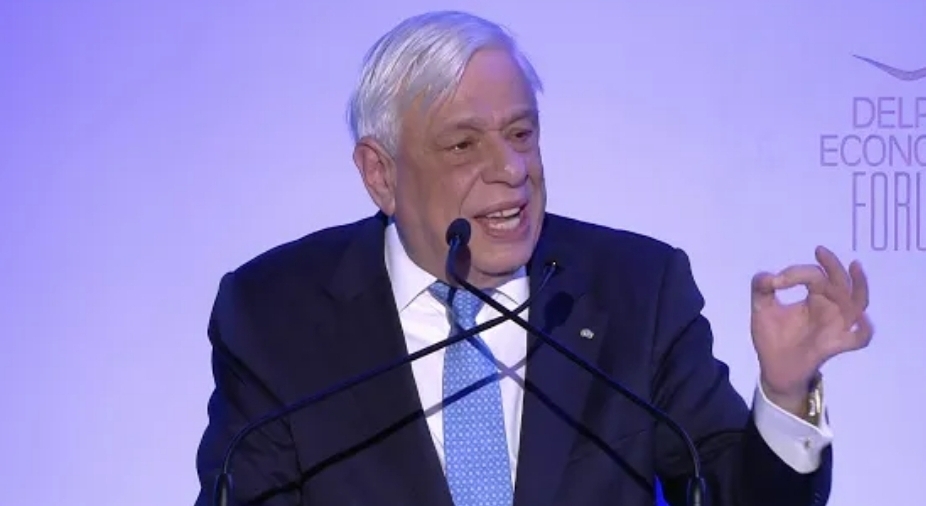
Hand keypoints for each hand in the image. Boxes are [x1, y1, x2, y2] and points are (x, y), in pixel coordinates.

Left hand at [750, 246, 872, 413]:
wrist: (772, 367)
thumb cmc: (772, 337)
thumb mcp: (762, 308)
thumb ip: (760, 288)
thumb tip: (768, 277)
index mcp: (815, 298)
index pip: (816, 277)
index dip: (798, 272)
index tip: (776, 281)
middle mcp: (830, 309)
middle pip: (841, 283)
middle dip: (833, 266)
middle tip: (820, 252)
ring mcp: (835, 326)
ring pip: (857, 303)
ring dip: (859, 286)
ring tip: (854, 267)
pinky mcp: (835, 345)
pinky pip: (859, 339)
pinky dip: (864, 330)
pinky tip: (860, 320)